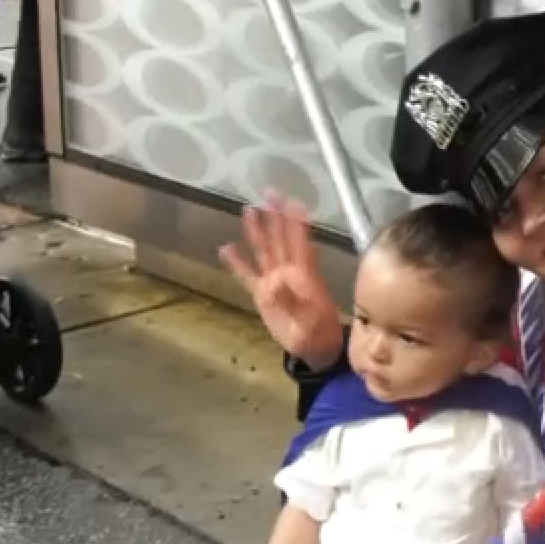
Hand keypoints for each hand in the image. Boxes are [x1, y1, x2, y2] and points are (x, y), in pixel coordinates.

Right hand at [218, 192, 343, 370]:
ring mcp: (275, 282)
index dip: (296, 222)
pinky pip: (248, 275)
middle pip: (280, 239)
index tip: (293, 202)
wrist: (315, 350)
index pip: (299, 243)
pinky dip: (238, 262)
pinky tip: (227, 248)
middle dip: (276, 216)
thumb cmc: (318, 335)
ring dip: (258, 231)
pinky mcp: (264, 295)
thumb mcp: (308, 321)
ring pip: (265, 251)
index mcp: (304, 276)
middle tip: (270, 193)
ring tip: (248, 210)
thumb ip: (291, 302)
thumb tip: (274, 283)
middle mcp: (289, 273)